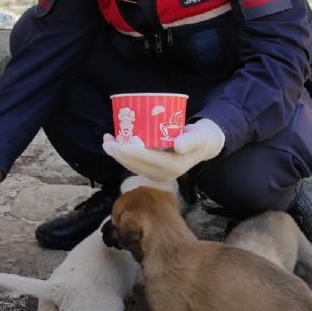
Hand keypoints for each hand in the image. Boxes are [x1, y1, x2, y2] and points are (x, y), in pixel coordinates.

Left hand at [102, 118, 224, 181]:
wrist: (204, 145)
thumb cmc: (201, 137)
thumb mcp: (200, 136)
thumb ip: (190, 140)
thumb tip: (177, 146)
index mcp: (174, 167)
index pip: (148, 160)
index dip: (132, 152)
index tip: (119, 143)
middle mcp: (164, 174)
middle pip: (136, 165)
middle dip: (119, 154)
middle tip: (107, 141)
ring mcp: (158, 174)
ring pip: (133, 166)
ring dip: (118, 155)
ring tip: (107, 141)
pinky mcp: (153, 171)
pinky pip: (135, 164)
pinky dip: (123, 155)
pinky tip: (115, 144)